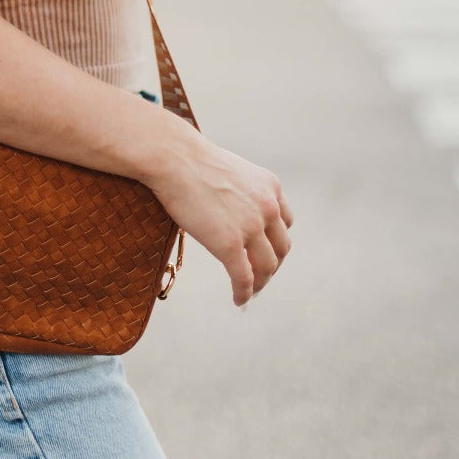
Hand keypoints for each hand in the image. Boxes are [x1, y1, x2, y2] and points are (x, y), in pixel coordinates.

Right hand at [146, 120, 293, 305]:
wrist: (173, 157)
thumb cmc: (188, 158)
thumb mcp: (227, 169)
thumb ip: (237, 189)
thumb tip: (226, 203)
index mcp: (270, 186)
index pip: (284, 222)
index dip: (276, 241)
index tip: (265, 251)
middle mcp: (267, 207)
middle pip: (281, 248)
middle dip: (271, 265)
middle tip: (259, 277)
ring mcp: (251, 227)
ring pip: (267, 266)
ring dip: (260, 283)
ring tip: (250, 292)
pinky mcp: (230, 244)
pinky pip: (244, 277)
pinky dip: (244, 293)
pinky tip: (238, 300)